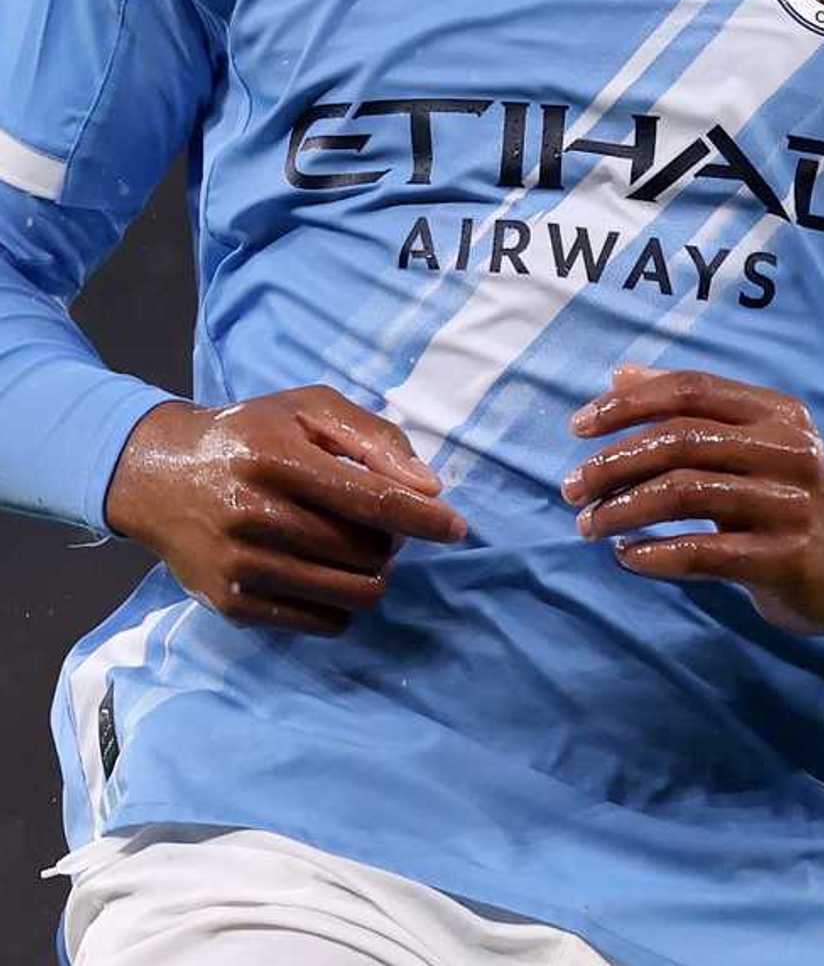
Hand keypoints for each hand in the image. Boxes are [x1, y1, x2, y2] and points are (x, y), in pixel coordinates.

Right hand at [104, 385, 466, 636]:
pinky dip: (343, 602)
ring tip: (358, 547)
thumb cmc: (252, 433)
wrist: (158, 475)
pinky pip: (321, 622)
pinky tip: (331, 573)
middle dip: (392, 540)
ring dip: (373, 573)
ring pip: (349, 592)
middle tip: (380, 522)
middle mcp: (253, 515)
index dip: (423, 518)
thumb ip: (375, 438)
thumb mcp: (309, 409)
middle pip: (365, 550)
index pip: (370, 499)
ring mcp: (239, 567)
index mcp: (276, 458)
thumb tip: (429, 487)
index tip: (458, 527)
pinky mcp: (232, 605)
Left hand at [562, 365, 823, 638]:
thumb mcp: (751, 443)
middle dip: (615, 461)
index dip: (628, 403)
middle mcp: (788, 449)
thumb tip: (619, 375)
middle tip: (570, 487)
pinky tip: (625, 556)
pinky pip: (706, 551)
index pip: (692, 390)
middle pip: (683, 440)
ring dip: (625, 507)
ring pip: (687, 493)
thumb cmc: (787, 497)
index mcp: (776, 412)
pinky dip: (656, 553)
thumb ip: (692, 409)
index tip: (577, 426)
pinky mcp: (787, 558)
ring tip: (589, 524)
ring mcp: (790, 503)